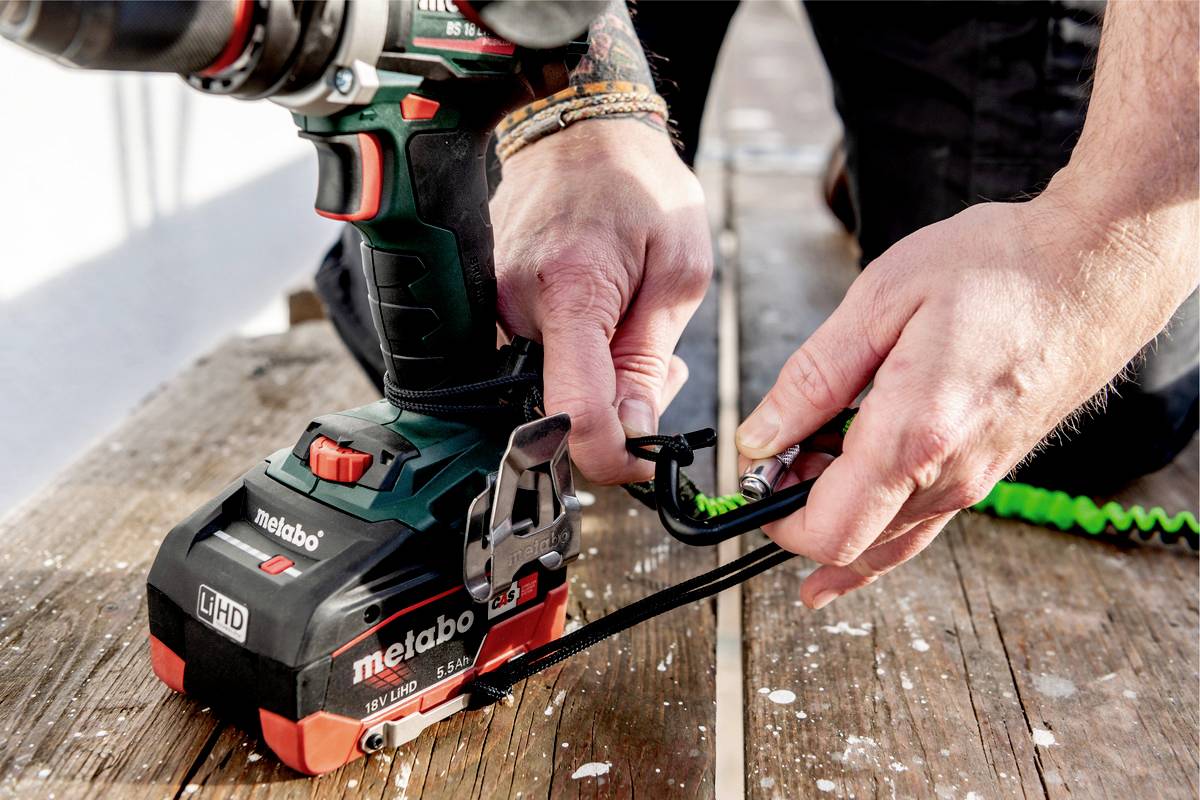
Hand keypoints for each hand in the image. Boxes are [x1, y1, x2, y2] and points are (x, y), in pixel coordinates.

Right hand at [492, 118, 712, 483]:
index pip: (572, 415)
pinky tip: (602, 320)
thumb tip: (631, 432)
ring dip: (600, 380)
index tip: (643, 457)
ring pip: (547, 387)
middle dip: (617, 411)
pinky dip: (576, 356)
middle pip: (559, 409)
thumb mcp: (678, 272)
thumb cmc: (640, 185)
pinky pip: (533, 356)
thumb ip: (649, 360)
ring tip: (633, 325)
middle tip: (658, 366)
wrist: (582, 124)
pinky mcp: (491, 302)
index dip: (612, 456)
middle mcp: (515, 306)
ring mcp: (495, 304)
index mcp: (569, 294)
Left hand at [736, 190, 1195, 608]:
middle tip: (777, 454)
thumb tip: (760, 438)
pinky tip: (851, 521)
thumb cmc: (999, 269)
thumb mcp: (881, 301)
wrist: (1095, 269)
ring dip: (837, 512)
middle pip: (849, 545)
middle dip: (797, 514)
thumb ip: (812, 379)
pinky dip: (875, 526)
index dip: (773, 518)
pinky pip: (919, 524)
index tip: (751, 476)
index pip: (826, 532)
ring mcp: (973, 482)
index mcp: (914, 437)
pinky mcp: (986, 472)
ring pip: (884, 542)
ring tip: (812, 456)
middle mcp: (948, 477)